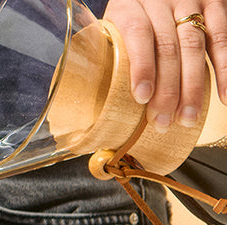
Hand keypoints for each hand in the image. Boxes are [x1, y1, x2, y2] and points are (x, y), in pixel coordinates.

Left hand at [104, 0, 226, 131]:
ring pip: (194, 47)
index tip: (142, 97)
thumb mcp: (114, 22)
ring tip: (187, 118)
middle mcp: (161, 1)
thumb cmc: (132, 12)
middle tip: (163, 121)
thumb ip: (113, 49)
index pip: (138, 34)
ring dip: (192, 87)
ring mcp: (190, 2)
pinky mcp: (215, 4)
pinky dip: (224, 70)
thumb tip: (101, 98)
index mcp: (130, 5)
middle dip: (166, 89)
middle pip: (167, 47)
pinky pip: (221, 39)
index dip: (141, 67)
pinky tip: (223, 96)